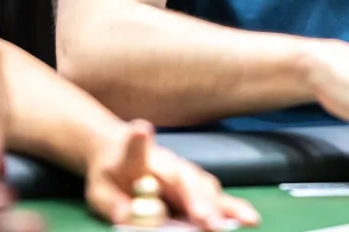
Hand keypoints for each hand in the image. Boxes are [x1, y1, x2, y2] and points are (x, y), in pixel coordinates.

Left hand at [85, 119, 259, 230]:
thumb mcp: (99, 189)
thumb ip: (111, 203)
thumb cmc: (111, 173)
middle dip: (197, 199)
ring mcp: (186, 175)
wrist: (121, 156)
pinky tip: (248, 219)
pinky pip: (216, 198)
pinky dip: (231, 208)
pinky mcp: (197, 189)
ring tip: (237, 220)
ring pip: (206, 187)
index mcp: (138, 159)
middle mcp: (168, 163)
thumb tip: (126, 215)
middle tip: (205, 218)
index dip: (139, 140)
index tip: (142, 128)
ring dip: (219, 205)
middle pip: (184, 179)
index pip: (136, 149)